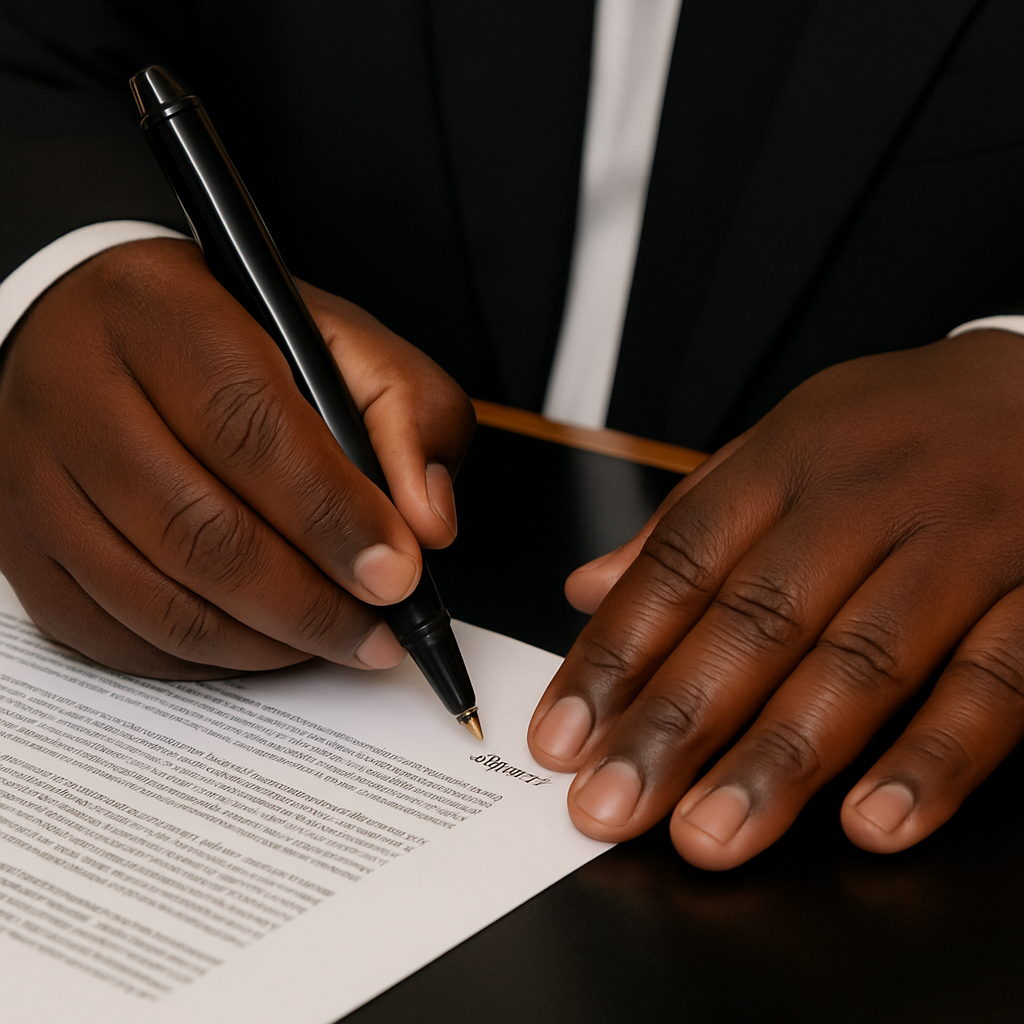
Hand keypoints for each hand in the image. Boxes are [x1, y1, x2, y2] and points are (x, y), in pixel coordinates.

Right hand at [0, 239, 473, 677]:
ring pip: (159, 601)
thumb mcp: (341, 343)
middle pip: (199, 532)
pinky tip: (262, 641)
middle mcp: (78, 393)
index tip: (397, 573)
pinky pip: (116, 639)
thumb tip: (428, 524)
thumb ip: (409, 414)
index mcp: (164, 317)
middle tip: (378, 631)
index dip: (331, 514)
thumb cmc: (230, 339)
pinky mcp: (24, 548)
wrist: (99, 331)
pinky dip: (206, 660)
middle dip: (309, 603)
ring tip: (335, 639)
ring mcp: (38, 479)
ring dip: (266, 642)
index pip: (248, 428)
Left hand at [528, 331, 1023, 868]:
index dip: (615, 653)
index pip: (681, 560)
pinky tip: (872, 823)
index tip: (563, 733)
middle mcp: (869, 498)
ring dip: (780, 760)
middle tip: (610, 805)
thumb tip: (589, 588)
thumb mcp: (786, 441)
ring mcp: (964, 545)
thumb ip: (689, 520)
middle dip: (676, 724)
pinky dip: (934, 760)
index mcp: (791, 459)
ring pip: (862, 662)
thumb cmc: (900, 425)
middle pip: (758, 621)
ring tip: (711, 833)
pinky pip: (993, 684)